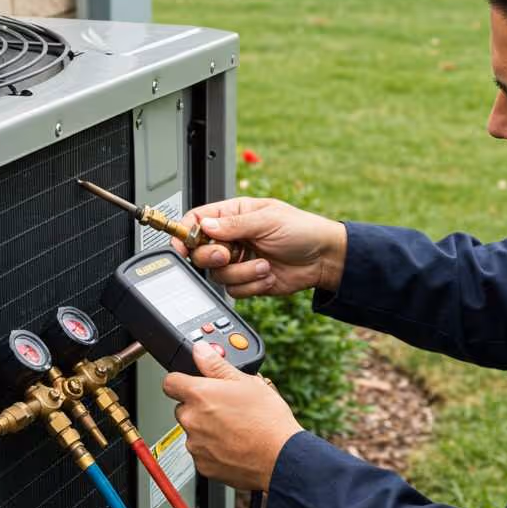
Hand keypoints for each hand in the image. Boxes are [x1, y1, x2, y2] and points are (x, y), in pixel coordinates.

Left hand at [161, 343, 301, 491]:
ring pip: (193, 431)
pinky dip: (212, 449)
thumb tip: (200, 351)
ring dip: (206, 428)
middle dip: (198, 406)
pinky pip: (201, 452)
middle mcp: (191, 420)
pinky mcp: (202, 465)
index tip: (191, 383)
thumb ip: (215, 364)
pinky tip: (233, 444)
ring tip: (233, 428)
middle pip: (183, 407)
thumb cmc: (267, 420)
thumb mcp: (246, 381)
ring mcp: (195, 444)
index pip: (171, 382)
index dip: (181, 380)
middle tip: (224, 408)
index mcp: (199, 395)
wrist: (280, 456)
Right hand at [170, 196, 346, 297]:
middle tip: (230, 254)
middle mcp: (232, 239)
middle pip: (200, 252)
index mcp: (233, 216)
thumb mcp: (268, 220)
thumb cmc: (303, 230)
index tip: (182, 245)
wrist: (324, 259)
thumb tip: (205, 226)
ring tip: (264, 265)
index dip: (184, 233)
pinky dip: (252, 286)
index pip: (197, 221)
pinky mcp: (247, 281)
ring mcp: (239, 261)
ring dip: (242, 273)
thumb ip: (234, 224)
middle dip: (214, 257)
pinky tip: (268, 275)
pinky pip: (234, 291)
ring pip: (217, 275)